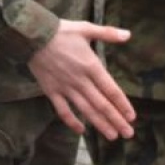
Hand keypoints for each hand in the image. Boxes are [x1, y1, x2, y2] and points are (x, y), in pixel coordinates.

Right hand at [27, 19, 135, 139]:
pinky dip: (72, 122)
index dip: (122, 105)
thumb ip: (108, 33)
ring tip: (112, 136)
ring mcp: (65, 88)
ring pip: (86, 110)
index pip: (111, 90)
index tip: (131, 117)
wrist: (32, 36)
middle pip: (102, 105)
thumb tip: (128, 35)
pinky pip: (63, 111)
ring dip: (100, 124)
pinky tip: (81, 130)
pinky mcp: (51, 92)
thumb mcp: (86, 28)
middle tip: (128, 134)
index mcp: (91, 66)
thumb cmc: (61, 31)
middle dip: (116, 120)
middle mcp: (80, 80)